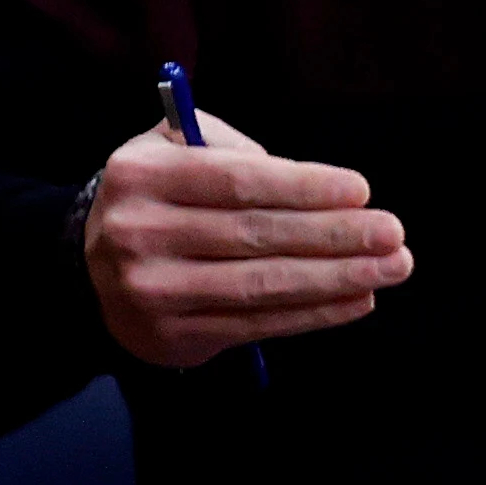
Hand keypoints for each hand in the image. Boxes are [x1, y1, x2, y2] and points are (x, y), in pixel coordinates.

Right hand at [80, 106, 411, 371]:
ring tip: (391, 267)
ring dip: (337, 277)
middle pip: (255, 235)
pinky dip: (314, 313)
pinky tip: (356, 299)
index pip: (236, 181)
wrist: (93, 270)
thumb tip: (313, 187)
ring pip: (262, 284)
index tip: (360, 190)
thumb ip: (229, 148)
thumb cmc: (159, 198)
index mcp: (141, 176)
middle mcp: (139, 234)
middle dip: (334, 235)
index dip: (304, 187)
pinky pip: (257, 324)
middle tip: (393, 232)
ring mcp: (153, 291)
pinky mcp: (173, 336)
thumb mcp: (173, 149)